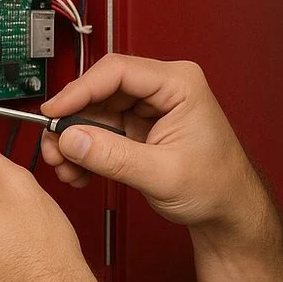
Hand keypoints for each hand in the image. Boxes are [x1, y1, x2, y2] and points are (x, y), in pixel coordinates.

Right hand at [40, 54, 263, 231]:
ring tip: (64, 166)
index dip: (80, 89)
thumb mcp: (161, 174)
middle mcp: (163, 89)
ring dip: (75, 139)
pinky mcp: (139, 128)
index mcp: (179, 83)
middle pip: (102, 90)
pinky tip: (78, 171)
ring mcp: (149, 108)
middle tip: (53, 146)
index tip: (53, 111)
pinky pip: (102, 131)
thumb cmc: (216, 185)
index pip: (117, 71)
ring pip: (97, 112)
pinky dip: (86, 150)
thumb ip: (112, 156)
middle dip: (73, 120)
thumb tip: (71, 138)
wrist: (229, 210)